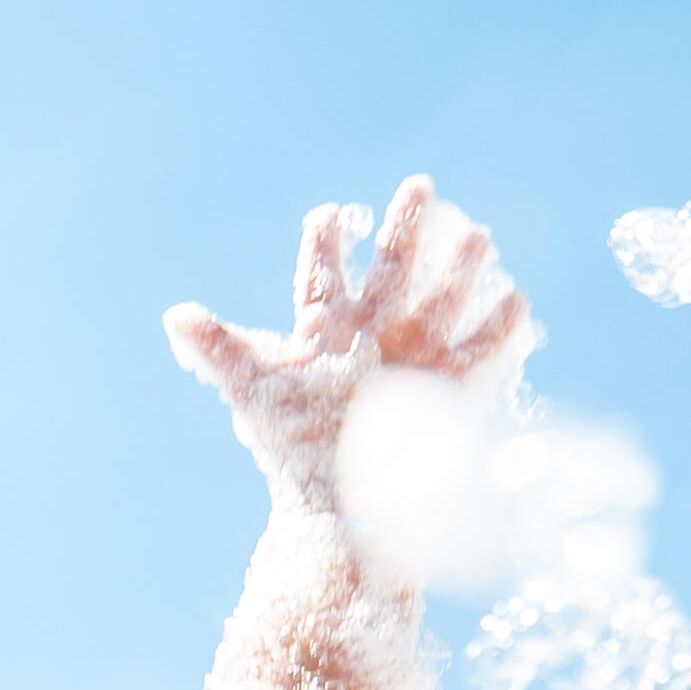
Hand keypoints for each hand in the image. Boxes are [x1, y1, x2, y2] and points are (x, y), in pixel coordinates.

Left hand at [163, 177, 526, 513]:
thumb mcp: (255, 390)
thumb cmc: (295, 449)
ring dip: (459, 270)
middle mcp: (370, 346)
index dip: (325, 246)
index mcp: (325, 338)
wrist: (342, 505)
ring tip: (479, 232)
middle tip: (421, 185)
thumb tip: (173, 314)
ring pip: (439, 304)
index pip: (324, 281)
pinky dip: (499, 329)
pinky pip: (479, 355)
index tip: (327, 213)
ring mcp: (411, 366)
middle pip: (390, 275)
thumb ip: (219, 348)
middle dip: (406, 231)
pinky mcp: (447, 395)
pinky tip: (517, 300)